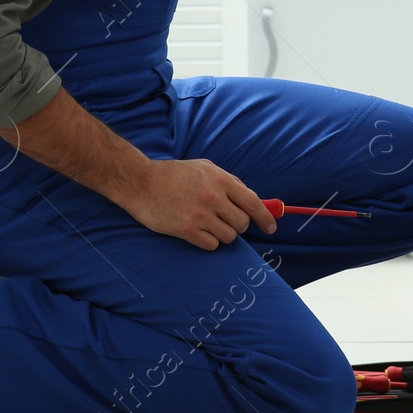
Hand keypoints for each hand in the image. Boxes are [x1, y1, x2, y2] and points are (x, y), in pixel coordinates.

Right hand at [116, 158, 278, 249]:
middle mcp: (213, 197)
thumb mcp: (204, 168)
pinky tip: (197, 231)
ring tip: (207, 223)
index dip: (266, 218)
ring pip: (229, 237)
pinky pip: (212, 245)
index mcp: (219, 179)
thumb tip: (253, 200)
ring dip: (222, 233)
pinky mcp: (187, 230)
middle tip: (224, 220)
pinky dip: (208, 241)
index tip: (271, 227)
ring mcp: (200, 215)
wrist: (141, 183)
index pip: (253, 202)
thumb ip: (229, 182)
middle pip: (242, 223)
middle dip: (237, 225)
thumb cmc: (174, 174)